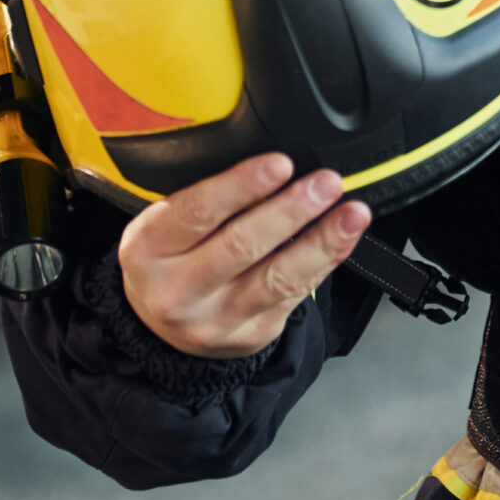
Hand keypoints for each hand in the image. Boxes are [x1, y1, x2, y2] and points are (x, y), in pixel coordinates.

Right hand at [118, 153, 370, 358]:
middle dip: (291, 211)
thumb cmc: (169, 256)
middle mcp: (177, 290)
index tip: (280, 163)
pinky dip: (324, 262)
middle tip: (326, 182)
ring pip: (277, 279)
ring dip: (322, 241)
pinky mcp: (250, 336)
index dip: (241, 186)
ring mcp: (215, 320)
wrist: (159, 327)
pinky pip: (294, 296)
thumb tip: (272, 165)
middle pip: (241, 246)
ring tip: (352, 213)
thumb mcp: (162, 224)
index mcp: (148, 249)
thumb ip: (203, 198)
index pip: (197, 212)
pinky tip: (344, 238)